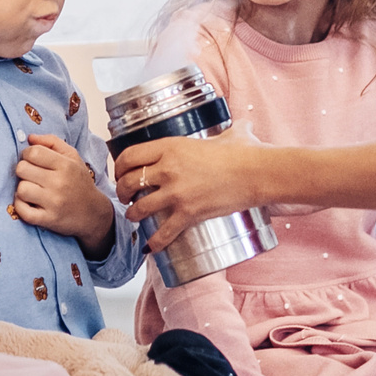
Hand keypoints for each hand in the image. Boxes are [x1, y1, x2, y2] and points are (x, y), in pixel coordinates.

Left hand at [14, 134, 114, 251]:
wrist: (93, 213)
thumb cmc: (79, 182)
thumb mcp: (73, 157)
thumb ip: (52, 142)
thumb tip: (29, 138)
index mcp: (65, 165)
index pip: (33, 152)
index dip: (27, 155)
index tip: (32, 161)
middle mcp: (60, 183)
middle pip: (22, 169)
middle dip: (23, 171)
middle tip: (32, 176)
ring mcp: (54, 202)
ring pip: (21, 190)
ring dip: (23, 190)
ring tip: (32, 190)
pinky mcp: (49, 219)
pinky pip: (22, 211)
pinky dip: (21, 207)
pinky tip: (29, 203)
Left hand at [116, 130, 263, 256]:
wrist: (257, 173)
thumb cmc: (243, 153)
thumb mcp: (225, 136)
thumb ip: (223, 134)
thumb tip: (241, 128)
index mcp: (170, 147)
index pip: (129, 155)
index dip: (119, 167)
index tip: (121, 173)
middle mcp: (167, 168)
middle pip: (128, 182)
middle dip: (122, 192)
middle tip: (125, 196)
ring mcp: (176, 192)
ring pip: (138, 208)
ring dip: (133, 215)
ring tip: (135, 216)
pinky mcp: (188, 213)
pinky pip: (163, 232)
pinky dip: (154, 243)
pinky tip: (151, 247)